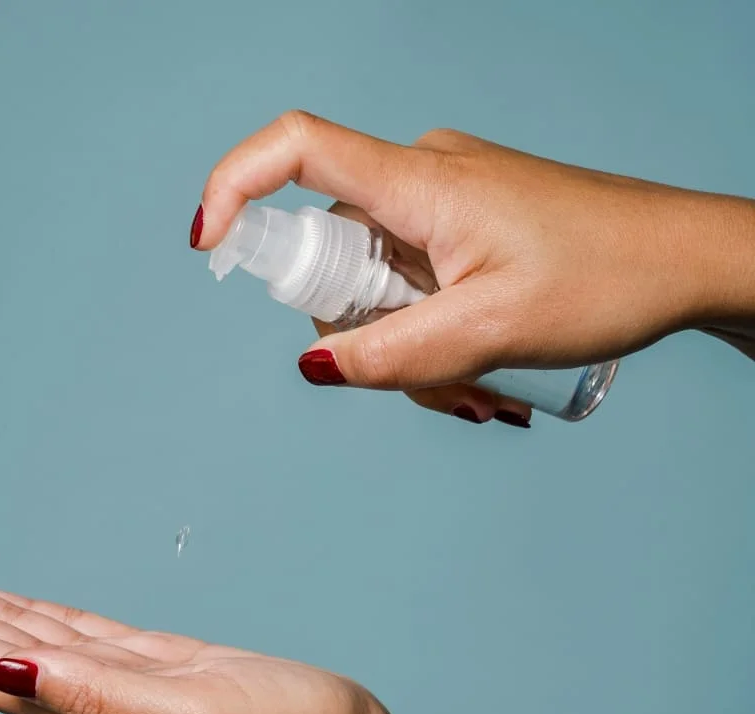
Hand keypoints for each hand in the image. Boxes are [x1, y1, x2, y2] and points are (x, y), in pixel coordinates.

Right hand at [194, 112, 754, 422]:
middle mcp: (422, 179)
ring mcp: (445, 203)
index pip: (297, 149)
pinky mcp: (465, 223)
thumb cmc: (607, 277)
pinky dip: (427, 329)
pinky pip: (411, 280)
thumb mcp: (489, 333)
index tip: (207, 243)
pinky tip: (478, 364)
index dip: (235, 186)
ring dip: (404, 344)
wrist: (687, 258)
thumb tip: (313, 366)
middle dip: (359, 331)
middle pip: (334, 252)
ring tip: (475, 383)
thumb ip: (390, 357)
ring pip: (376, 281)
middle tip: (432, 380)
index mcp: (420, 184)